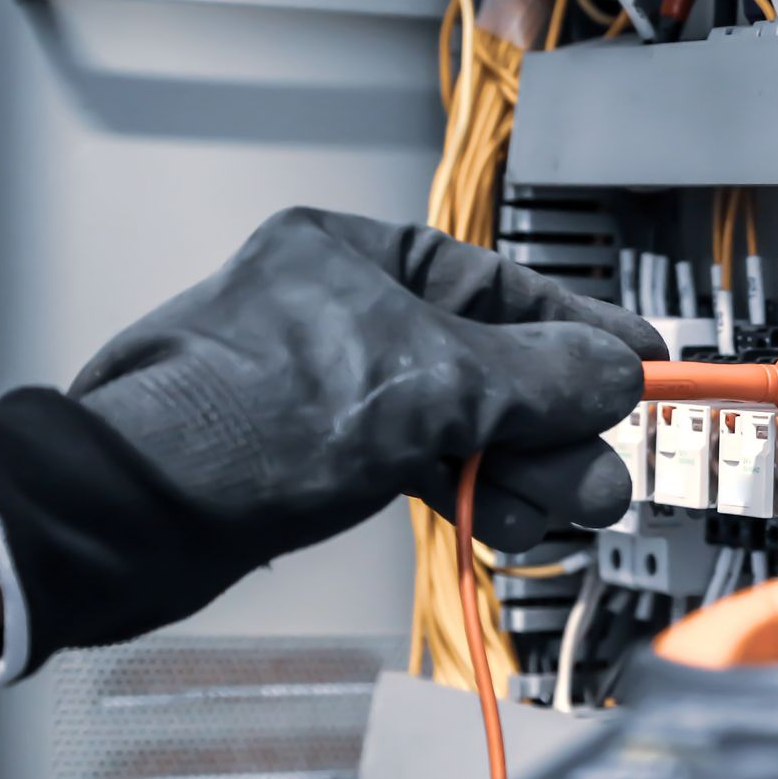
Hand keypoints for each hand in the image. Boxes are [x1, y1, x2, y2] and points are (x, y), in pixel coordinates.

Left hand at [71, 206, 664, 552]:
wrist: (139, 517)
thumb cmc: (245, 419)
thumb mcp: (426, 384)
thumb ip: (534, 378)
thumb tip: (613, 373)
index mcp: (358, 257)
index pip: (499, 286)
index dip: (579, 329)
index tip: (639, 363)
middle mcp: (349, 316)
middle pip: (488, 366)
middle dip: (553, 423)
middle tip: (605, 467)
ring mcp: (337, 390)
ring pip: (461, 426)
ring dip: (521, 470)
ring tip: (567, 507)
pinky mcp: (326, 457)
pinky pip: (424, 466)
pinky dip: (469, 492)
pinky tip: (506, 520)